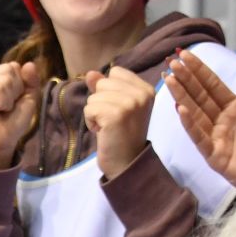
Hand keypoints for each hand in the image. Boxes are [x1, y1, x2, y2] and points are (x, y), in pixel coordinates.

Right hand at [0, 60, 42, 171]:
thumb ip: (31, 81)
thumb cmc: (11, 125)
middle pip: (10, 68)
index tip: (11, 103)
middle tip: (4, 108)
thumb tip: (29, 63)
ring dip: (8, 99)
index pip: (13, 66)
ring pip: (5, 78)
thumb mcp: (27, 100)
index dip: (19, 85)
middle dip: (14, 91)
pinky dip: (1, 102)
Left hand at [85, 66, 158, 180]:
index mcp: (146, 89)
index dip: (109, 90)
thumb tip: (90, 73)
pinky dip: (90, 122)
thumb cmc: (121, 135)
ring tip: (108, 127)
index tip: (118, 110)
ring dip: (94, 113)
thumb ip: (105, 88)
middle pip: (104, 82)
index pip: (116, 72)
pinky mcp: (115, 115)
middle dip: (100, 102)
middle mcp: (141, 94)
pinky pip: (89, 108)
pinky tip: (102, 131)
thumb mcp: (117, 107)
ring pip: (94, 96)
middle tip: (112, 121)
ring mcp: (130, 104)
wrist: (126, 164)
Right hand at [165, 52, 235, 192]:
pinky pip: (200, 138)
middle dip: (186, 80)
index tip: (186, 55)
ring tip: (169, 80)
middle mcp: (223, 122)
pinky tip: (180, 110)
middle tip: (172, 62)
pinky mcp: (215, 157)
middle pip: (201, 97)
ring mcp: (217, 139)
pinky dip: (190, 125)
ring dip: (182, 97)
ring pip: (196, 114)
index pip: (214, 86)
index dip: (200, 71)